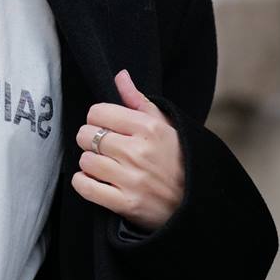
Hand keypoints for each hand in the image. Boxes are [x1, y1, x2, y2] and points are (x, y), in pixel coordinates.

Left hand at [72, 67, 183, 233]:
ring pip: (85, 160)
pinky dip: (84, 182)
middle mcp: (138, 152)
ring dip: (90, 163)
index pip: (98, 112)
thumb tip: (120, 76)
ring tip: (104, 165)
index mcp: (149, 128)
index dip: (97, 118)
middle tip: (103, 147)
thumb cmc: (178, 160)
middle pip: (87, 135)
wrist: (196, 202)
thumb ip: (139, 101)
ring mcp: (131, 179)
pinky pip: (85, 186)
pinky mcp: (125, 203)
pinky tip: (95, 180)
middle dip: (91, 140)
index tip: (105, 126)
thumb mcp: (166, 126)